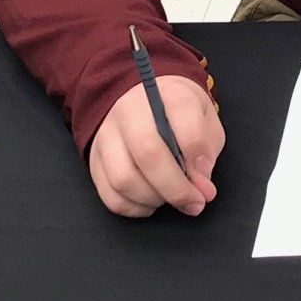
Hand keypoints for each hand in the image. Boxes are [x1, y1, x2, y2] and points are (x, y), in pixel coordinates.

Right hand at [88, 74, 225, 218]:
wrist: (143, 103)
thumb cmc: (179, 116)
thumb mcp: (205, 120)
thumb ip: (207, 150)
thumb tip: (201, 185)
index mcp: (165, 93)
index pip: (180, 114)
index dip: (197, 151)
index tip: (206, 176)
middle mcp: (129, 109)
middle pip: (148, 152)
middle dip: (176, 188)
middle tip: (195, 203)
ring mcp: (106, 134)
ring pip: (123, 178)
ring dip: (154, 198)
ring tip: (170, 198)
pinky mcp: (94, 159)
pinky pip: (110, 195)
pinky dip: (134, 207)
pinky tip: (151, 201)